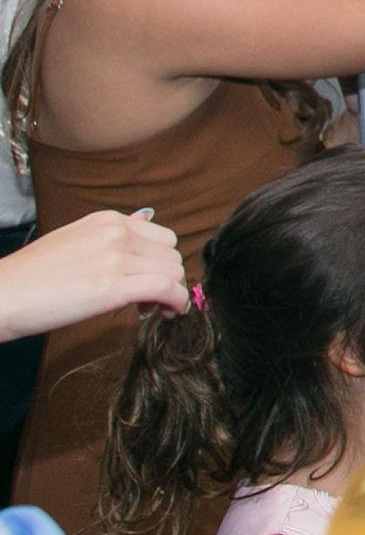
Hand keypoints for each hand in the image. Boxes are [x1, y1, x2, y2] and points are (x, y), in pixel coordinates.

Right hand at [0, 206, 184, 339]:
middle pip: (172, 255)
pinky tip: (169, 313)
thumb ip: (109, 239)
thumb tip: (144, 233)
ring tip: (150, 309)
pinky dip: (177, 302)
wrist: (2, 295)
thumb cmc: (32, 276)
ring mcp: (116, 258)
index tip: (150, 281)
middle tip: (149, 301)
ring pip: (174, 272)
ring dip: (172, 293)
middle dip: (168, 279)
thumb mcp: (74, 241)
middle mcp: (117, 233)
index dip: (162, 263)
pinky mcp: (113, 286)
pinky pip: (167, 288)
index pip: (163, 237)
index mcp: (108, 220)